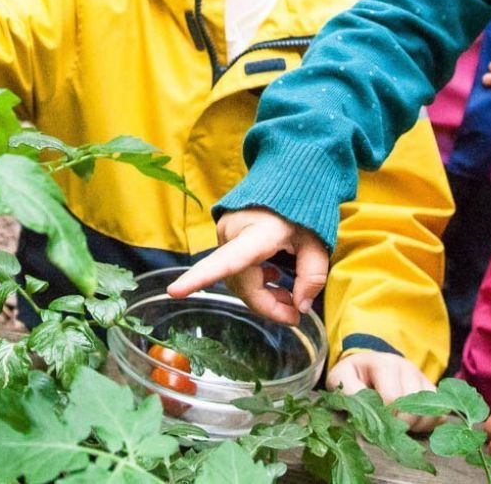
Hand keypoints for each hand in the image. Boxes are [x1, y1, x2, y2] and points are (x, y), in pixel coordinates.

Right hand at [168, 209, 328, 325]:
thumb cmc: (303, 207)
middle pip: (242, 283)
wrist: (290, 176)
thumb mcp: (317, 243)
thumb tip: (298, 307)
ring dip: (262, 294)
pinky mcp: (226, 233)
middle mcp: (232, 232)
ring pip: (238, 279)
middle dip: (268, 305)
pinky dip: (255, 281)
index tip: (174, 291)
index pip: (227, 261)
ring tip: (289, 297)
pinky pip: (236, 267)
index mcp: (256, 232)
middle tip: (294, 314)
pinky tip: (274, 279)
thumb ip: (311, 278)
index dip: (200, 278)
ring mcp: (226, 232)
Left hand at [327, 353, 437, 431]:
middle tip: (387, 427)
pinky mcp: (432, 390)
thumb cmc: (353, 375)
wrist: (367, 364)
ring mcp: (422, 378)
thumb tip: (363, 412)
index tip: (375, 422)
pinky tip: (412, 424)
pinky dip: (428, 424)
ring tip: (399, 426)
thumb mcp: (341, 378)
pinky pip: (440, 414)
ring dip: (414, 426)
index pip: (392, 397)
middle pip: (413, 406)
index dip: (383, 416)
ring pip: (430, 411)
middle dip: (399, 423)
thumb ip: (349, 391)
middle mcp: (408, 368)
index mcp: (384, 363)